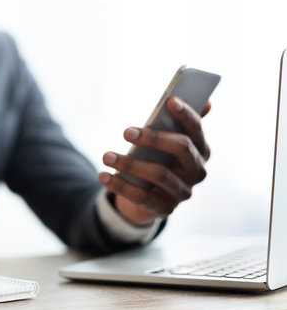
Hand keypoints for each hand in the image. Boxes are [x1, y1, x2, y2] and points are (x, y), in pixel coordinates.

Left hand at [99, 96, 210, 224]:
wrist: (148, 197)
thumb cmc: (157, 160)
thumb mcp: (164, 143)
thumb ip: (177, 124)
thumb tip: (206, 102)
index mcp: (201, 151)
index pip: (196, 130)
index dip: (186, 115)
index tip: (170, 101)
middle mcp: (197, 172)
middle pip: (181, 148)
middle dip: (154, 138)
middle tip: (126, 131)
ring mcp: (183, 192)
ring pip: (159, 174)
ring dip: (130, 164)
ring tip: (106, 155)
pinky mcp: (165, 208)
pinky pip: (141, 197)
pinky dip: (120, 185)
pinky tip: (104, 176)